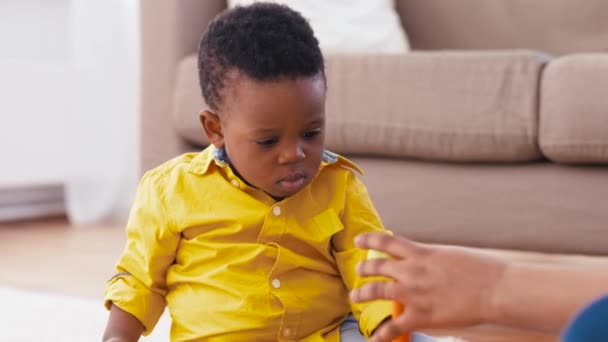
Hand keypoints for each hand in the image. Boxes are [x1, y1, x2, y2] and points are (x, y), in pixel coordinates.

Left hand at [350, 233, 505, 341]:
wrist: (495, 289)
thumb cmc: (479, 269)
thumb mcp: (447, 254)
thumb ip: (427, 257)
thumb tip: (417, 259)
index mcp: (419, 253)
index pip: (384, 242)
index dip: (368, 240)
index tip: (359, 241)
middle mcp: (410, 271)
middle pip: (375, 267)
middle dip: (364, 269)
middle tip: (360, 271)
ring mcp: (412, 294)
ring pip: (375, 292)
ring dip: (361, 294)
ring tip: (355, 295)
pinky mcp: (420, 316)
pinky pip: (393, 326)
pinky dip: (380, 335)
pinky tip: (373, 339)